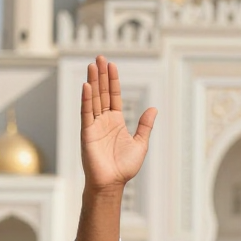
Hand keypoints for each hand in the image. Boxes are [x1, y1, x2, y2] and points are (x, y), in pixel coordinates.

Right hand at [81, 55, 156, 193]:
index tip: (111, 65)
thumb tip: (154, 108)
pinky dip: (86, 100)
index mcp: (116, 121)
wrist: (112, 183)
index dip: (112, 80)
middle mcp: (103, 120)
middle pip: (102, 92)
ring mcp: (94, 125)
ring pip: (93, 99)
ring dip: (93, 82)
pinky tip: (87, 86)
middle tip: (99, 57)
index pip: (113, 95)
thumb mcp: (140, 143)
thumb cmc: (124, 167)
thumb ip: (145, 125)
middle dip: (100, 75)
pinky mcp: (87, 133)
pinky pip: (86, 113)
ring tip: (92, 65)